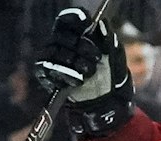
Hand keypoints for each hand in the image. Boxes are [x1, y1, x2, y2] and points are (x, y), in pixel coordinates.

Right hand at [33, 7, 131, 137]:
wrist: (105, 101)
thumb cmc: (110, 75)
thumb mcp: (115, 56)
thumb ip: (108, 39)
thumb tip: (100, 24)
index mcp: (77, 34)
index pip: (67, 20)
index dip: (75, 19)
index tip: (87, 24)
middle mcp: (62, 44)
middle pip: (61, 36)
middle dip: (81, 46)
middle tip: (96, 57)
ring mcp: (52, 59)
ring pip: (53, 52)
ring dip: (73, 62)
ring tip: (89, 72)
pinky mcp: (46, 74)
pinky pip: (46, 68)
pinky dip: (63, 74)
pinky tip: (77, 80)